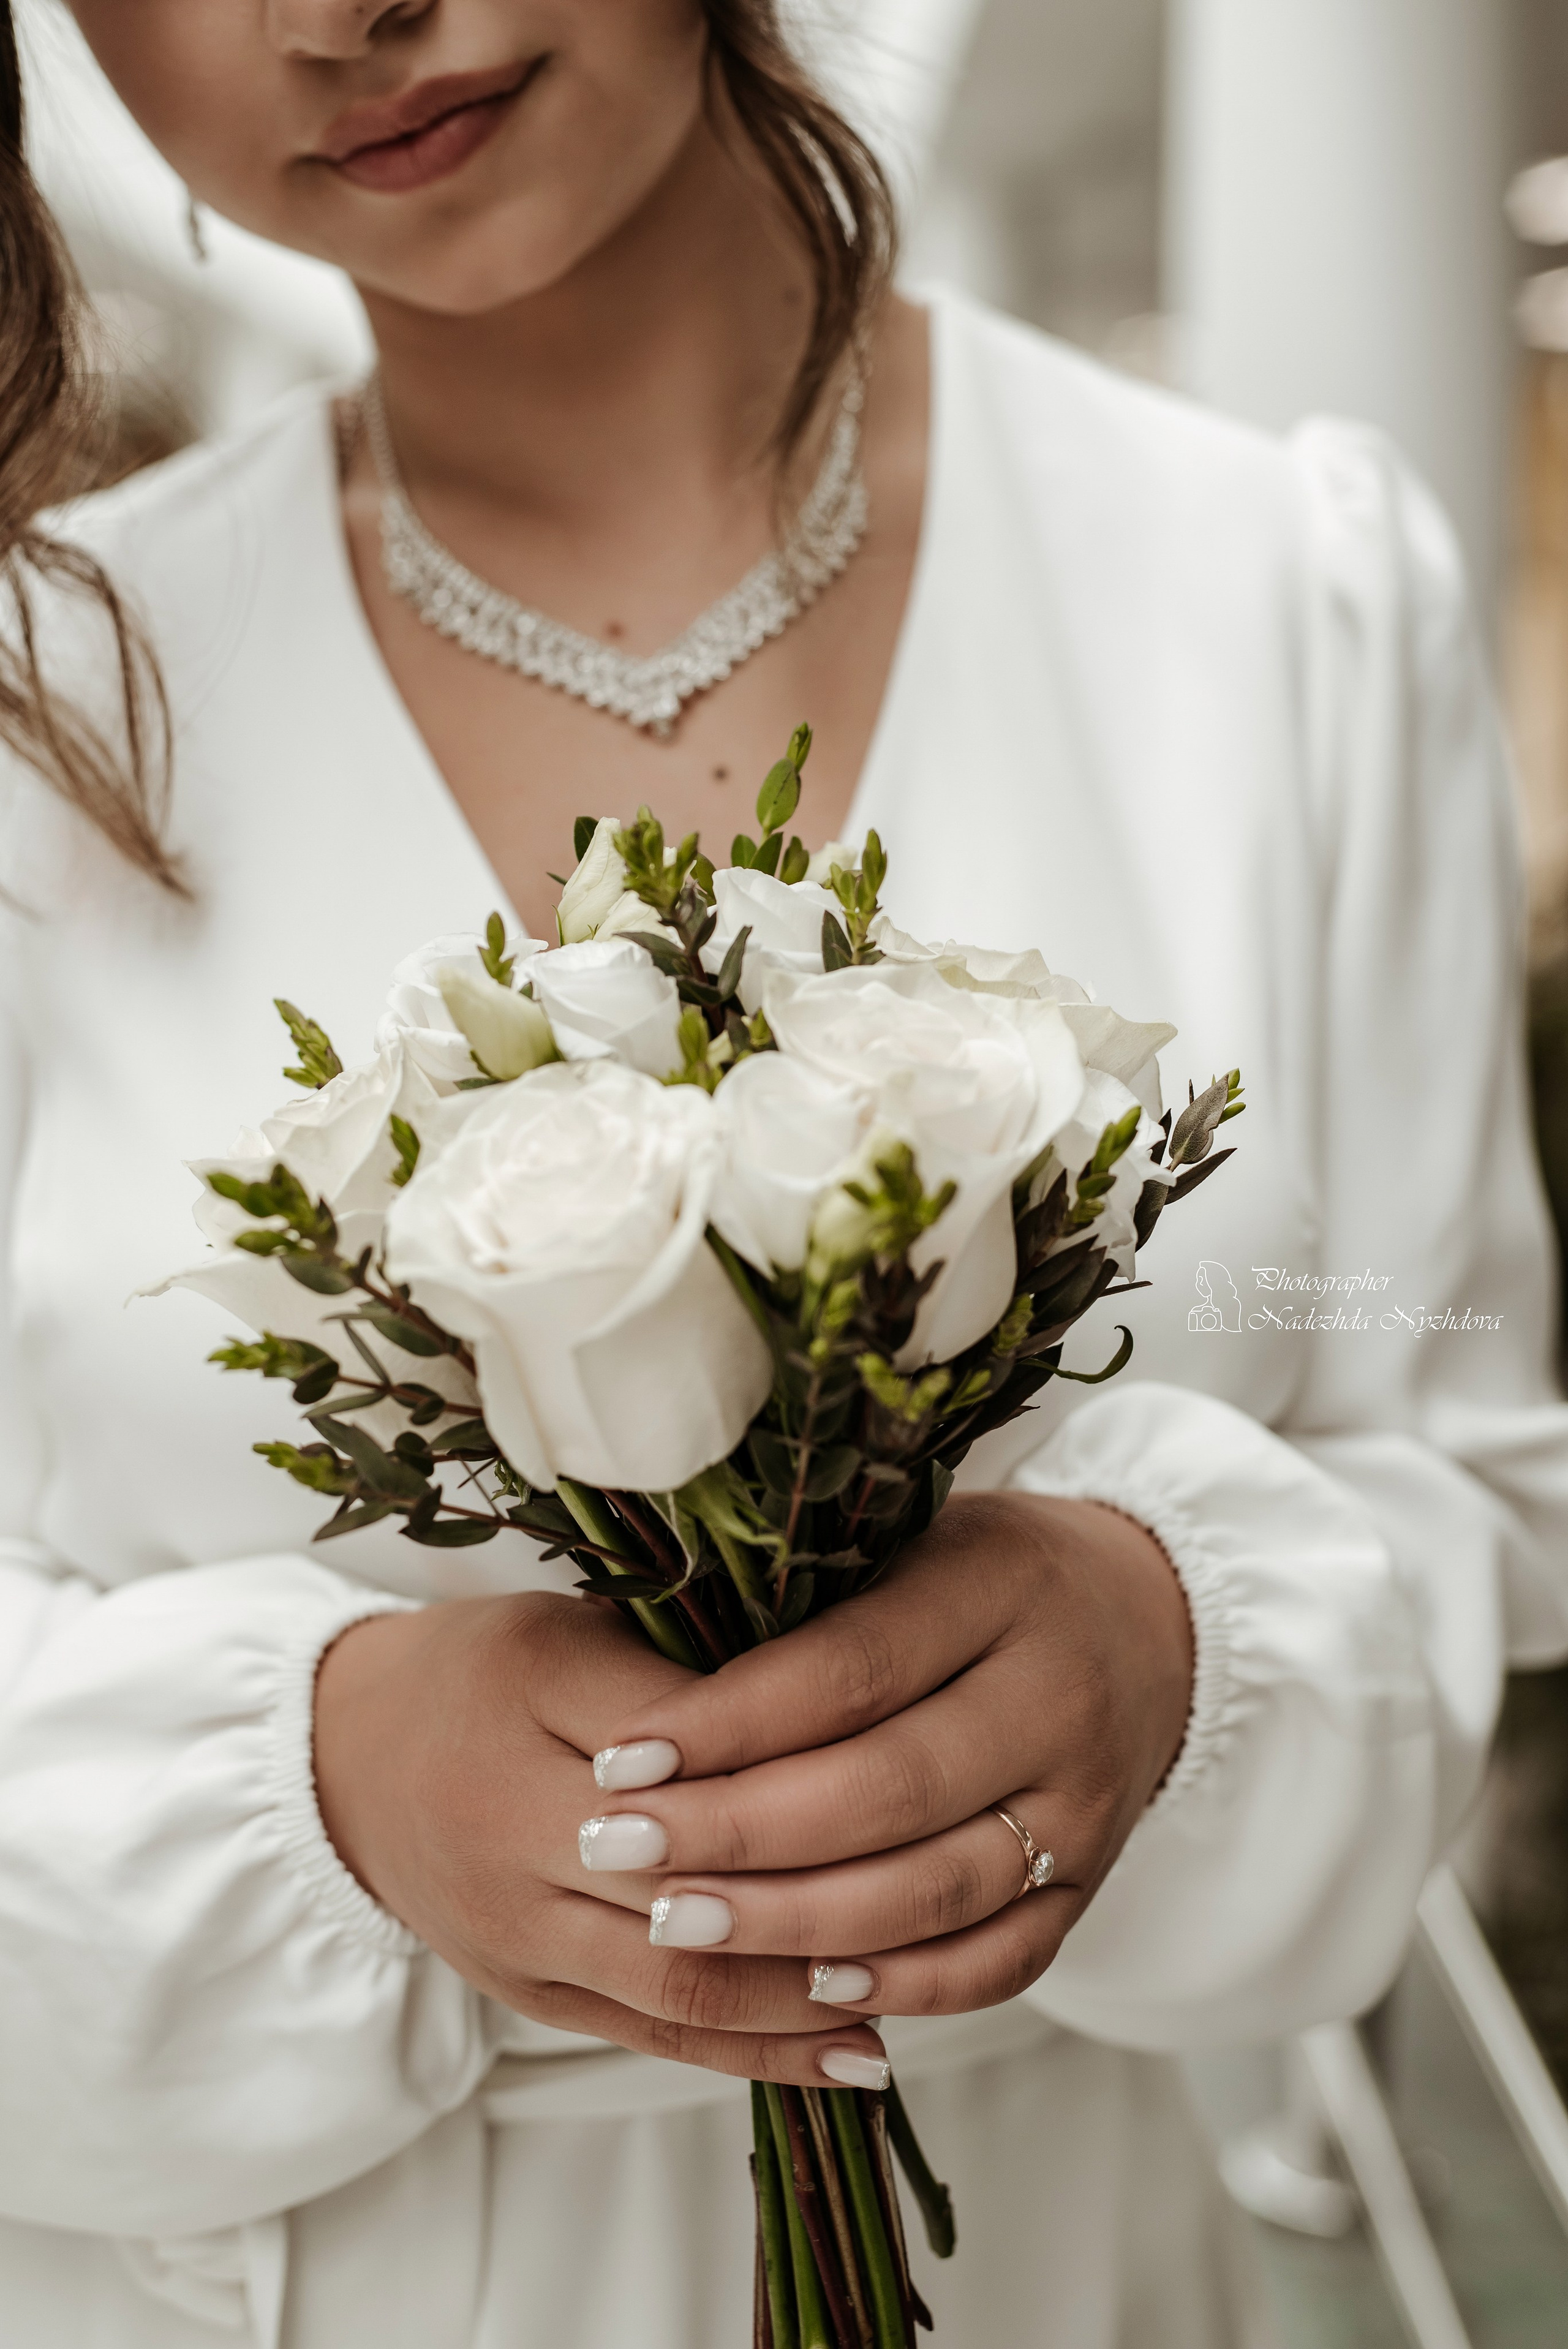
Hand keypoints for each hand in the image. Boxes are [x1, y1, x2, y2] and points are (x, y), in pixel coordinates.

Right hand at [311, 1592, 889, 2086]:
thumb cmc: (483, 1672)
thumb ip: (683, 1665)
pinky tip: (855, 2050)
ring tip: (917, 1984)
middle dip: (815, 1894)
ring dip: (804, 1993)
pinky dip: (761, 2051)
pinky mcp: (532, 1999)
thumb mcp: (570, 1628)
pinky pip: (658, 2035)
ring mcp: (521, 1936)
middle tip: (939, 1892)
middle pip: (689, 1879)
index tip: (904, 1760)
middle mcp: (513, 1836)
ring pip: (682, 1979)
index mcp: (526, 1708)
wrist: (347, 1764)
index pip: (688, 1749)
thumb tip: (830, 1698)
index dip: (793, 1763)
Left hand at [580, 1493, 1191, 2015]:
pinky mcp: (1091, 1888)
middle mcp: (1055, 1699)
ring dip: (795, 1922)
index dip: (729, 1721)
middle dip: (739, 1832)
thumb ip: (807, 1597)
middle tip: (617, 1850)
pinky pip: (996, 1963)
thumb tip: (639, 1655)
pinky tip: (807, 1986)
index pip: (850, 1668)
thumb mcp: (907, 1539)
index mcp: (1001, 1584)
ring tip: (676, 1924)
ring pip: (933, 1890)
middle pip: (887, 1788)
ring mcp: (1082, 1807)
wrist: (1143, 1623)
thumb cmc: (979, 1574)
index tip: (621, 1756)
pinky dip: (901, 1984)